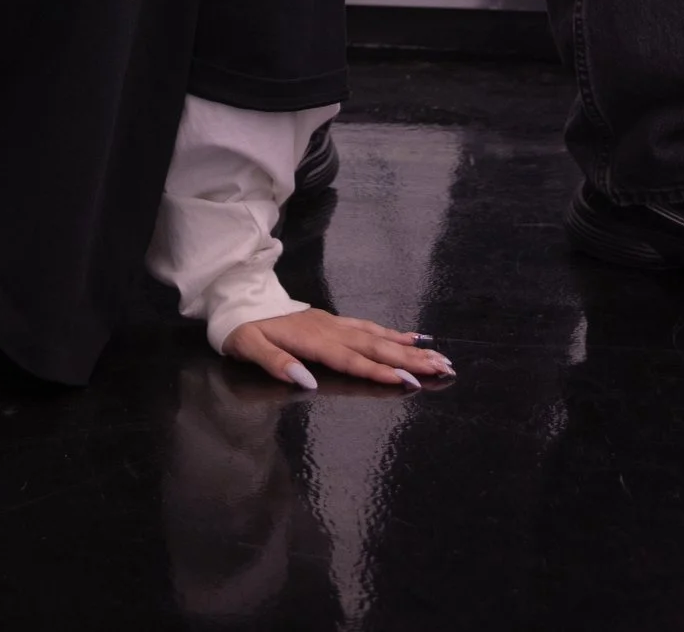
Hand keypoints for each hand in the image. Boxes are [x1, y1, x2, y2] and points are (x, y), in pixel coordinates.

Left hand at [224, 307, 453, 393]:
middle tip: (443, 368)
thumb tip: (307, 381)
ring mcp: (335, 324)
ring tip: (437, 357)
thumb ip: (276, 363)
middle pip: (375, 348)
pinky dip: (392, 334)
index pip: (351, 360)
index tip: (407, 382)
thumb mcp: (249, 347)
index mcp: (313, 340)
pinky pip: (369, 327)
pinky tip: (410, 338)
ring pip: (378, 337)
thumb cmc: (244, 330)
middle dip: (410, 360)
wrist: (241, 301)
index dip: (378, 372)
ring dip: (409, 349)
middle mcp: (331, 330)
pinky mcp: (335, 321)